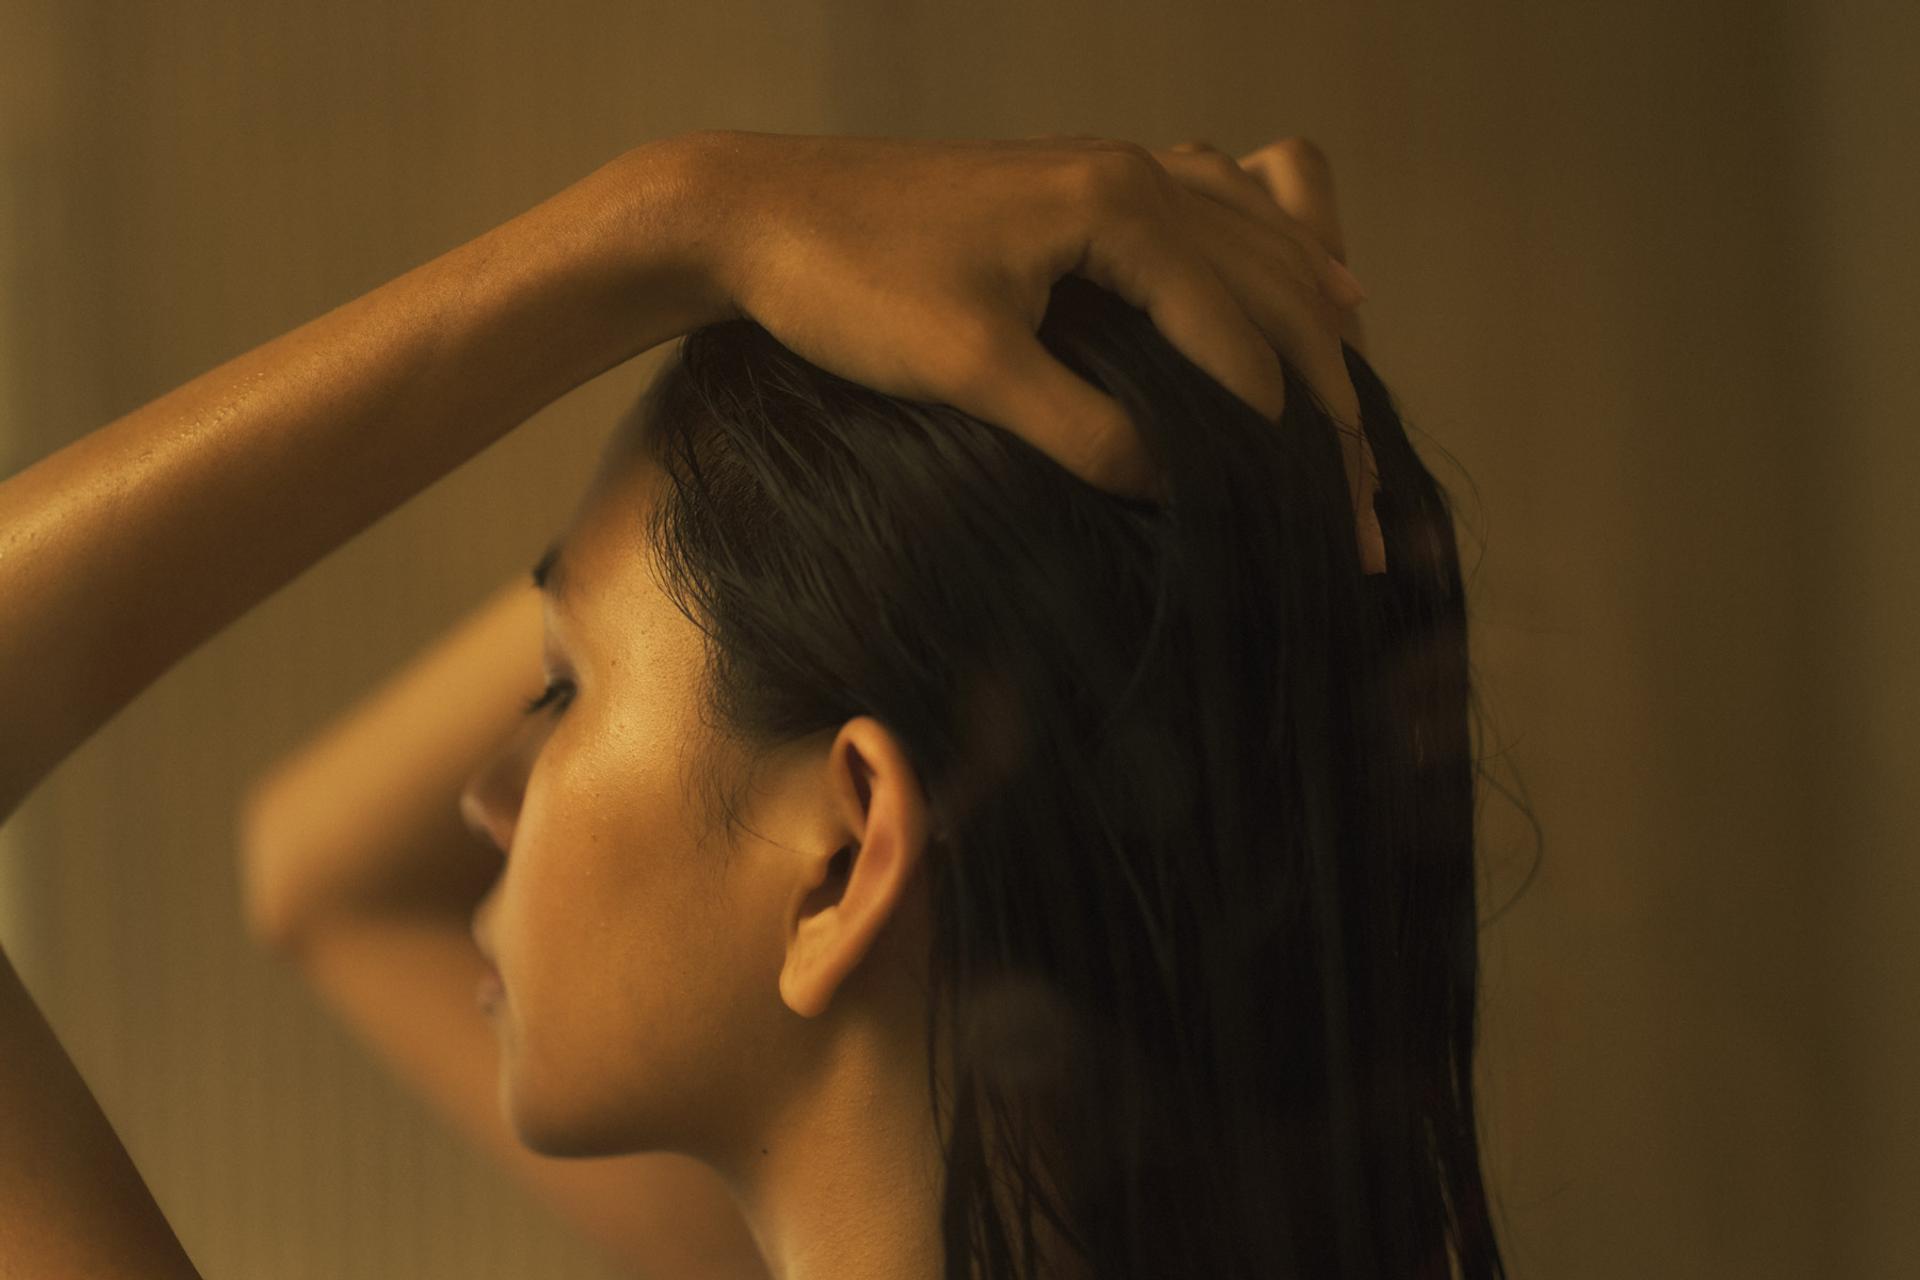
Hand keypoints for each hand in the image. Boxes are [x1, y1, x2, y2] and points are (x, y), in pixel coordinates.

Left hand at [683, 129, 1365, 515]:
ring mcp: (1100, 170)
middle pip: (1266, 274)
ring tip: (1354, 364)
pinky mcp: (1067, 184)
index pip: (1238, 326)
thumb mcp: (970, 368)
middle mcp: (1129, 174)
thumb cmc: (849, 282)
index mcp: (1118, 209)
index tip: (1324, 503)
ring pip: (1243, 230)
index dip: (1287, 423)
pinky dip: (1250, 241)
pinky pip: (1196, 201)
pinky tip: (1275, 259)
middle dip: (1320, 373)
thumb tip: (1171, 486)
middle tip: (1360, 465)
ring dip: (1300, 301)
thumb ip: (1080, 428)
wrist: (755, 211)